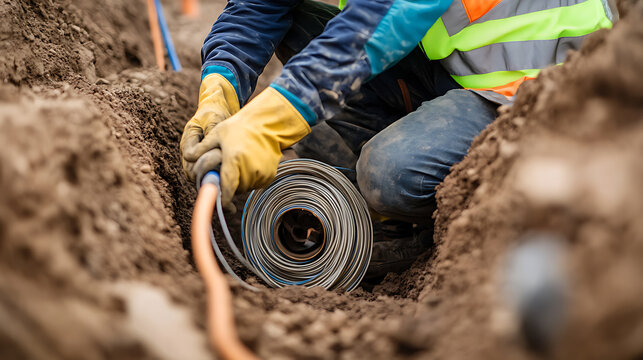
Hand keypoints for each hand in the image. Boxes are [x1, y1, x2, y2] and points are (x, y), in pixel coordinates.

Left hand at [183, 87, 310, 209]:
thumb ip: (202, 148)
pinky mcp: (269, 175)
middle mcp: (249, 168)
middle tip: (227, 172)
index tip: (219, 203)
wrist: (266, 124)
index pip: (227, 186)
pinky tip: (249, 165)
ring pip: (246, 187)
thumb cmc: (239, 128)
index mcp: (234, 158)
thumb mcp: (217, 134)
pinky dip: (251, 179)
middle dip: (229, 185)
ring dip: (240, 182)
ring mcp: (261, 172)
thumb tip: (187, 157)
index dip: (222, 197)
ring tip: (238, 165)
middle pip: (236, 189)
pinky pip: (256, 184)